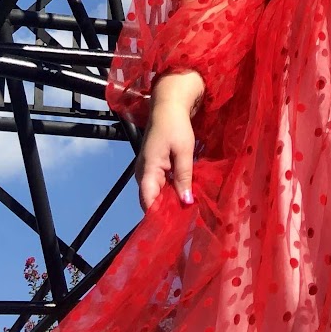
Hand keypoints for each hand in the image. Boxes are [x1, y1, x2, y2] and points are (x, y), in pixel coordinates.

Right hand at [136, 70, 203, 212]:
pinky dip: (170, 191)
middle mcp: (143, 173)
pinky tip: (183, 195)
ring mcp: (147, 170)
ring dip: (170, 201)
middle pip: (152, 201)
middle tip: (186, 221)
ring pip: (156, 194)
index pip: (148, 203)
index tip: (176, 228)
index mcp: (148, 170)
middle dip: (167, 212)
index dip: (160, 218)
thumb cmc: (175, 125)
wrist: (168, 104)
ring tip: (187, 212)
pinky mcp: (153, 167)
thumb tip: (186, 203)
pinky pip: (159, 185)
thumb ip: (184, 178)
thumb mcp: (184, 151)